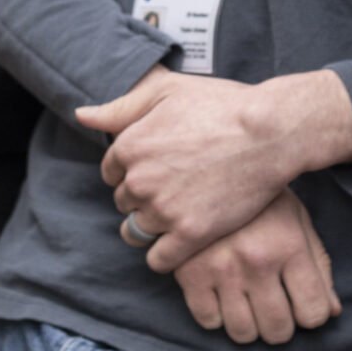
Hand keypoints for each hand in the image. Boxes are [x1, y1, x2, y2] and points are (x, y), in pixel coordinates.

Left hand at [80, 66, 351, 272]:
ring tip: (177, 214)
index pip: (111, 171)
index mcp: (129, 146)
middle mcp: (139, 180)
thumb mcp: (166, 91)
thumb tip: (82, 115)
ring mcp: (164, 210)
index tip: (157, 167)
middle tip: (174, 187)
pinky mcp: (191, 234)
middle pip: (123, 201)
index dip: (132, 169)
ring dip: (151, 226)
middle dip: (142, 196)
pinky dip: (164, 255)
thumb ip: (120, 107)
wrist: (269, 132)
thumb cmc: (221, 105)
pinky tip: (179, 242)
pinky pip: (159, 259)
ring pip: (137, 231)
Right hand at [171, 188, 341, 345]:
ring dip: (249, 324)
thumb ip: (319, 266)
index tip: (301, 303)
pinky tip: (221, 292)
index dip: (311, 313)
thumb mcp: (297, 219)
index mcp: (289, 245)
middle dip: (280, 325)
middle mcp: (256, 260)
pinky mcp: (188, 272)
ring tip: (247, 301)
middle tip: (274, 306)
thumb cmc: (260, 195)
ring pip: (243, 333)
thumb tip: (331, 312)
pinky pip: (208, 320)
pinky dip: (216, 315)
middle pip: (278, 331)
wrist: (207, 161)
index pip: (314, 313)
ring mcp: (220, 268)